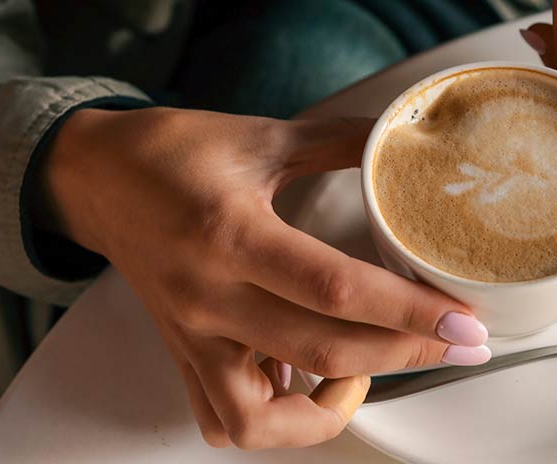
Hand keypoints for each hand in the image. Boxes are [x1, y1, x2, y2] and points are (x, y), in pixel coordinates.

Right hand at [39, 108, 489, 448]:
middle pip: (321, 352)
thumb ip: (337, 141)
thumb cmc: (170, 153)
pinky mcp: (182, 354)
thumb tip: (401, 140)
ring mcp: (192, 336)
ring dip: (327, 410)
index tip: (462, 320)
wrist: (94, 176)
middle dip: (405, 354)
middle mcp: (208, 297)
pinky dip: (274, 421)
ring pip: (262, 417)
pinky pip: (224, 419)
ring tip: (366, 372)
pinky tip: (307, 382)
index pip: (335, 290)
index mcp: (230, 234)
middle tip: (457, 342)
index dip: (408, 311)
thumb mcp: (259, 135)